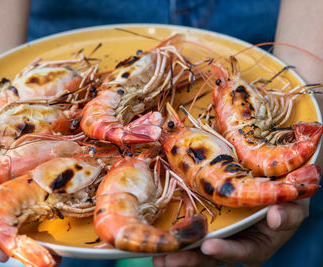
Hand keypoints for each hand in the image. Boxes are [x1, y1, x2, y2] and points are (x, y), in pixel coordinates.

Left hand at [153, 199, 309, 266]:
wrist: (274, 187)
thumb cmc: (286, 199)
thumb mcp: (295, 206)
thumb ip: (289, 214)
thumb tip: (274, 217)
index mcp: (256, 245)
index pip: (241, 252)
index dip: (226, 251)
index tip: (208, 247)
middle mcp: (233, 244)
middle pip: (210, 257)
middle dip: (188, 260)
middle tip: (167, 260)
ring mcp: (218, 235)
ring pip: (195, 249)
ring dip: (175, 252)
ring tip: (155, 256)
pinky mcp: (206, 222)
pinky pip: (189, 231)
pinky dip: (174, 234)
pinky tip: (156, 233)